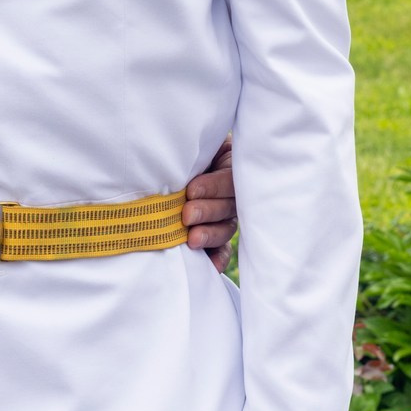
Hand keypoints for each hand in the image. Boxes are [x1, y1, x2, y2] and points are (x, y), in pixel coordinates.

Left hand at [182, 138, 237, 267]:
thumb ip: (195, 151)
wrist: (178, 153)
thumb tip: (187, 167)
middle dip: (206, 211)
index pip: (229, 181)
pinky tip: (212, 265)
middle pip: (227, 207)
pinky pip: (222, 248)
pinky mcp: (217, 233)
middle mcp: (232, 194)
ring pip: (224, 227)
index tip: (191, 190)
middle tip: (186, 215)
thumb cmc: (187, 146)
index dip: (213, 187)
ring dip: (209, 234)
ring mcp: (226, 215)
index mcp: (232, 167)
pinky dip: (218, 257)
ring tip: (191, 239)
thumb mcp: (200, 145)